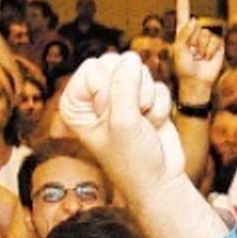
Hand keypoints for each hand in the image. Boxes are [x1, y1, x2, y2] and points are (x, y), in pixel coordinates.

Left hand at [59, 52, 185, 197]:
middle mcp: (95, 96)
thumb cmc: (132, 159)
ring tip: (142, 123)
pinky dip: (160, 106)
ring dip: (147, 99)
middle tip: (131, 118)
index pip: (94, 68)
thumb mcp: (122, 122)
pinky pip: (157, 85)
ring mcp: (122, 96)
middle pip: (117, 64)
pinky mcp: (145, 99)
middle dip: (132, 91)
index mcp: (76, 101)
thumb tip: (132, 57)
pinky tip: (153, 124)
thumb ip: (124, 85)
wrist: (160, 180)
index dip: (110, 90)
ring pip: (140, 72)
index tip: (113, 118)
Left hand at [172, 0, 223, 103]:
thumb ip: (184, 34)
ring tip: (199, 58)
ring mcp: (207, 38)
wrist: (197, 82)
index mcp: (183, 32)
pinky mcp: (218, 45)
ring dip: (201, 49)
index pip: (184, 11)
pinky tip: (207, 59)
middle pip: (195, 27)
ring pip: (205, 35)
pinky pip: (215, 42)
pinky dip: (210, 52)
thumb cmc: (184, 68)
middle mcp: (195, 32)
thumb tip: (195, 19)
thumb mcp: (179, 50)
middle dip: (193, 41)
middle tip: (191, 54)